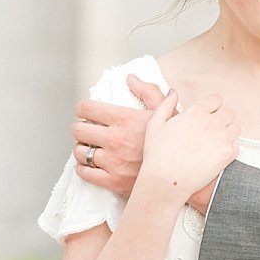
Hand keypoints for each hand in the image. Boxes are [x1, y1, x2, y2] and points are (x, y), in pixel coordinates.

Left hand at [71, 73, 167, 198]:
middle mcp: (116, 139)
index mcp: (126, 119)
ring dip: (82, 149)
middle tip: (87, 131)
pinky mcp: (112, 181)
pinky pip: (85, 172)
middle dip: (80, 129)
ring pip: (79, 152)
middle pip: (78, 130)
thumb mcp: (168, 113)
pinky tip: (90, 165)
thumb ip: (149, 92)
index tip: (85, 112)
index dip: (83, 109)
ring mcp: (113, 162)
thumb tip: (131, 78)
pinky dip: (83, 168)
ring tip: (91, 148)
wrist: (181, 176)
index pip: (87, 108)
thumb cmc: (176, 144)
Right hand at [139, 89, 239, 202]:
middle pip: (228, 113)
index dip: (213, 106)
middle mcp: (211, 122)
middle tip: (212, 129)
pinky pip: (237, 145)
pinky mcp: (228, 154)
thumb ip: (166, 105)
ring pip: (235, 128)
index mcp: (195, 112)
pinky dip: (230, 148)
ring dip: (228, 132)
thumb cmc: (158, 156)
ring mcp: (222, 138)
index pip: (216, 99)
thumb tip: (173, 93)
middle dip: (222, 118)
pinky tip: (217, 154)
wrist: (166, 180)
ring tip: (215, 141)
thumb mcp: (155, 124)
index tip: (210, 113)